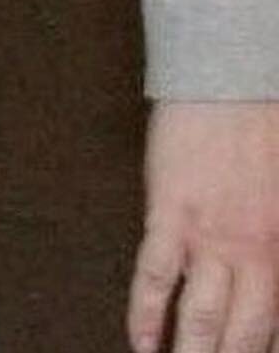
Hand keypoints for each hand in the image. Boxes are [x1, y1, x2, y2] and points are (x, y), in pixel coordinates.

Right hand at [128, 101, 278, 352]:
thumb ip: (274, 236)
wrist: (229, 79)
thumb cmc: (264, 124)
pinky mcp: (169, 214)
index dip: (262, 352)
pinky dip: (145, 314)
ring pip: (201, 319)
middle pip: (242, 335)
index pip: (276, 326)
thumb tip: (265, 271)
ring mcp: (209, 237)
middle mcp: (251, 254)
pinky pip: (154, 276)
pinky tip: (140, 342)